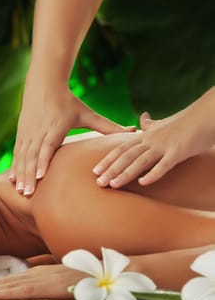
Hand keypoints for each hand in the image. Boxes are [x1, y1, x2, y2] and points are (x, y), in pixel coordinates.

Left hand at [0, 263, 83, 299]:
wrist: (107, 269)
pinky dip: (7, 292)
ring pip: (6, 286)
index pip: (4, 282)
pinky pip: (24, 290)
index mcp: (35, 273)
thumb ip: (44, 282)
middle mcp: (33, 274)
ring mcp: (40, 278)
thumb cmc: (85, 276)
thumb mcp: (60, 280)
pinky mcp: (49, 285)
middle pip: (0, 283)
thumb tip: (29, 286)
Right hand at [10, 81, 133, 195]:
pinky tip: (12, 180)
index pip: (47, 146)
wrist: (44, 84)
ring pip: (22, 156)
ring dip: (20, 174)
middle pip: (32, 155)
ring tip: (20, 191)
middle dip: (29, 175)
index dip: (43, 161)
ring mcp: (28, 132)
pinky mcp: (21, 134)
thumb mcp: (88, 113)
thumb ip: (108, 126)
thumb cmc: (68, 101)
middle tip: (28, 193)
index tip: (41, 177)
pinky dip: (14, 167)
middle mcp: (39, 131)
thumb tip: (133, 131)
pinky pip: (17, 153)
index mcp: (55, 127)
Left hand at [93, 109, 214, 187]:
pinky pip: (164, 164)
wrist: (207, 114)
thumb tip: (142, 117)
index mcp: (147, 135)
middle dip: (111, 170)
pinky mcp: (179, 151)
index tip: (95, 171)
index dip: (108, 160)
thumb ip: (150, 124)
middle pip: (126, 156)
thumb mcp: (164, 122)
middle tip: (98, 183)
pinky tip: (143, 183)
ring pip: (140, 161)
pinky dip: (153, 174)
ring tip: (112, 185)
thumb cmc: (187, 121)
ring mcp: (164, 146)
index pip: (122, 149)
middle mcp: (152, 140)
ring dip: (125, 174)